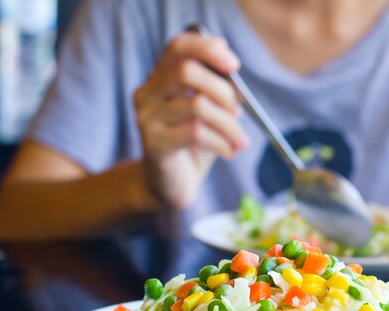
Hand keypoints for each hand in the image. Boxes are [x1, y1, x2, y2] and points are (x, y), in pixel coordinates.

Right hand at [134, 33, 249, 209]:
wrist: (171, 185)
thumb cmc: (193, 145)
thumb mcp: (209, 113)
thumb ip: (217, 90)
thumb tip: (232, 70)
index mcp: (161, 78)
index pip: (178, 46)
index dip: (207, 48)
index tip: (234, 64)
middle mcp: (148, 93)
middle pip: (186, 71)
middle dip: (223, 90)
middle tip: (240, 111)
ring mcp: (147, 118)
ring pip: (197, 106)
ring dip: (229, 124)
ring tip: (241, 141)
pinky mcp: (154, 144)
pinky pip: (196, 134)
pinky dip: (222, 142)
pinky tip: (230, 152)